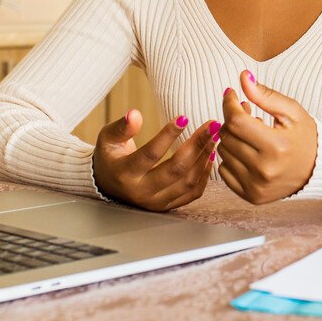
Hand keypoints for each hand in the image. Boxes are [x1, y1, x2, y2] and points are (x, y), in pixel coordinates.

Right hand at [92, 109, 216, 211]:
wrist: (107, 183)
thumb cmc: (110, 156)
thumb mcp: (108, 138)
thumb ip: (121, 127)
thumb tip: (135, 114)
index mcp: (125, 174)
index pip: (150, 154)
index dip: (168, 135)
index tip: (184, 117)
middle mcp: (141, 192)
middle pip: (176, 169)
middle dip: (197, 145)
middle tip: (212, 125)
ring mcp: (156, 202)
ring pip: (188, 182)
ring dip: (204, 157)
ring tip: (214, 136)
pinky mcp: (167, 206)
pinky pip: (193, 193)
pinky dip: (204, 174)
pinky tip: (210, 154)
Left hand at [216, 71, 317, 204]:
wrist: (319, 171)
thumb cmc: (307, 138)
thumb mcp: (292, 112)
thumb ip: (266, 95)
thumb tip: (243, 77)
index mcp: (277, 146)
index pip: (236, 121)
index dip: (229, 103)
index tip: (231, 94)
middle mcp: (264, 170)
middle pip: (227, 136)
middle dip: (232, 120)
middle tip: (246, 112)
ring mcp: (256, 186)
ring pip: (223, 152)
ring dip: (232, 138)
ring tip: (251, 133)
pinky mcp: (251, 196)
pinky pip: (224, 171)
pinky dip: (231, 158)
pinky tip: (247, 153)